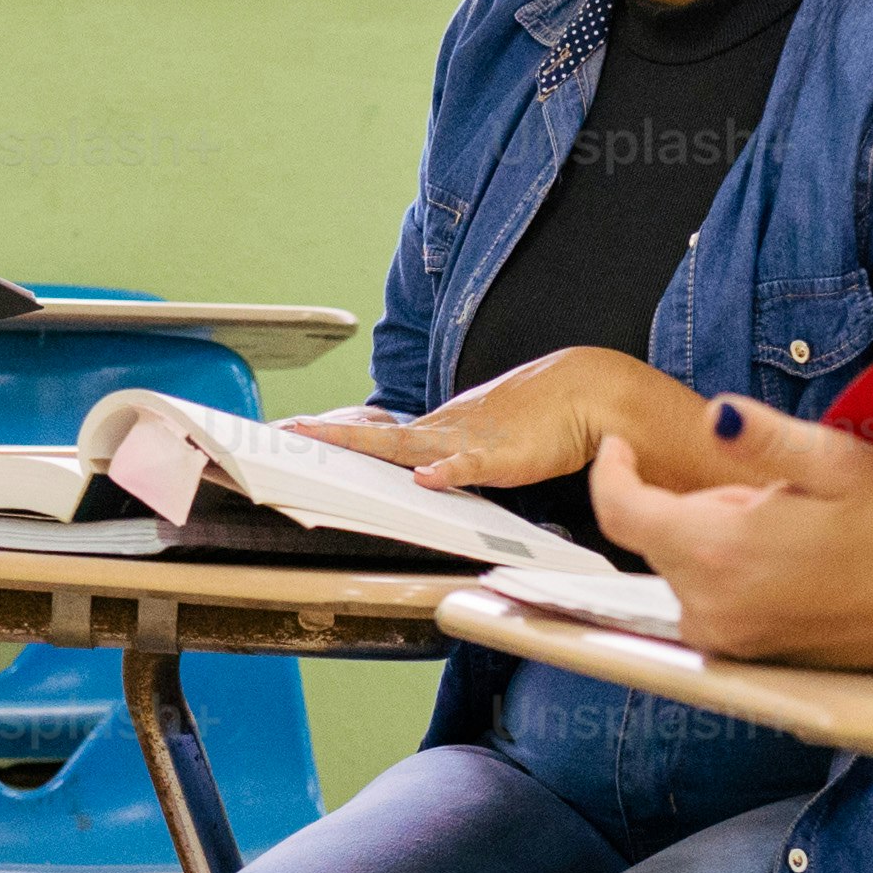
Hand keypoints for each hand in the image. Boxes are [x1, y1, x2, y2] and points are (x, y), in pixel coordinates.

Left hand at [289, 347, 648, 491]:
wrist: (584, 393)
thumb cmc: (539, 421)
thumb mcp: (487, 445)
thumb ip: (456, 461)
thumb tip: (428, 476)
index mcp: (440, 432)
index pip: (378, 437)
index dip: (338, 438)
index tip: (298, 435)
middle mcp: (445, 432)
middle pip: (378, 440)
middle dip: (331, 440)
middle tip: (288, 435)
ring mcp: (468, 441)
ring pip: (408, 447)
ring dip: (366, 448)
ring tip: (324, 444)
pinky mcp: (500, 456)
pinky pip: (469, 465)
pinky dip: (448, 472)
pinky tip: (427, 479)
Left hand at [587, 397, 872, 662]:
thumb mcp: (832, 460)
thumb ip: (761, 437)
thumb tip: (714, 415)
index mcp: (716, 550)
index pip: (621, 510)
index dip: (613, 471)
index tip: (621, 446)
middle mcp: (709, 605)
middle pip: (658, 538)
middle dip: (694, 502)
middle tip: (770, 490)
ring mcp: (728, 638)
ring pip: (685, 571)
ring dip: (715, 540)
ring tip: (789, 529)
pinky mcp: (748, 656)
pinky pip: (711, 603)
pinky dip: (730, 575)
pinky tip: (789, 564)